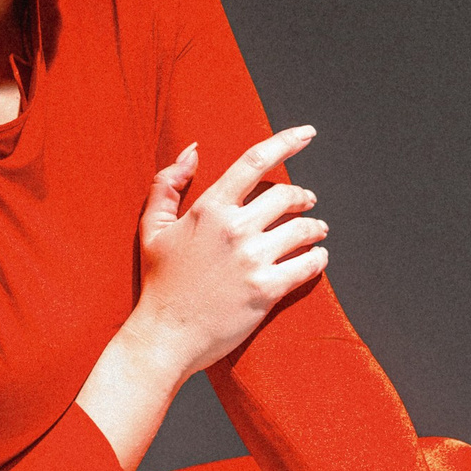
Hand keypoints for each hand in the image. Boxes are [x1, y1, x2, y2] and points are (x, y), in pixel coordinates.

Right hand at [133, 129, 327, 382]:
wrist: (165, 336)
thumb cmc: (160, 282)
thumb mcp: (152, 228)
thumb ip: (168, 184)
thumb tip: (192, 150)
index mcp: (209, 208)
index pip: (255, 161)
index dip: (286, 142)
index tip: (307, 133)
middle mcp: (234, 228)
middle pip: (286, 195)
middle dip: (302, 196)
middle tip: (308, 201)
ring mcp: (253, 259)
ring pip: (304, 229)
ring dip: (315, 227)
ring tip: (317, 230)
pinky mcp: (267, 289)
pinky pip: (309, 264)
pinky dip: (319, 258)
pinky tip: (318, 257)